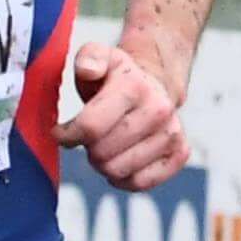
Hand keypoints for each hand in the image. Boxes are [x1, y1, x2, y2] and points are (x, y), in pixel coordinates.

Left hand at [59, 34, 188, 190]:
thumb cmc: (116, 77)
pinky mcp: (180, 153)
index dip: (67, 135)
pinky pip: (141, 183)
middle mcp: (159, 110)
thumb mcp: (97, 57)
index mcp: (135, 86)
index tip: (61, 132)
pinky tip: (120, 162)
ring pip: (119, 171)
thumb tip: (88, 70)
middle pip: (102, 154)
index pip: (90, 127)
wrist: (153, 83)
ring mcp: (172, 133)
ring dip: (103, 164)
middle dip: (87, 148)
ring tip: (106, 146)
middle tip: (90, 137)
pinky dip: (124, 179)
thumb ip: (88, 58)